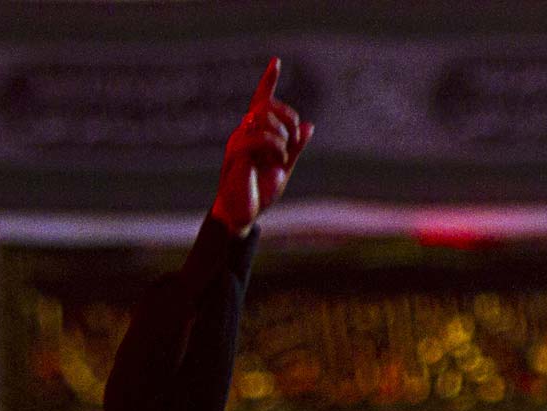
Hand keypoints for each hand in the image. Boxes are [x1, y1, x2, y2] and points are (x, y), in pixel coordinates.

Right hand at [211, 60, 311, 233]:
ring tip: (284, 153)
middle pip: (266, 105)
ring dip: (282, 133)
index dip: (268, 80)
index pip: (260, 99)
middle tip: (296, 138)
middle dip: (287, 116)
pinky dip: (274, 145)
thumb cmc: (260, 190)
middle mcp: (245, 131)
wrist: (244, 213)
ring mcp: (239, 141)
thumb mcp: (285, 166)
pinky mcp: (236, 154)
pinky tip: (278, 159)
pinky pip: (256, 137)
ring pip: (261, 117)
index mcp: (257, 133)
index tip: (276, 61)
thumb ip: (296, 147)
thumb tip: (310, 126)